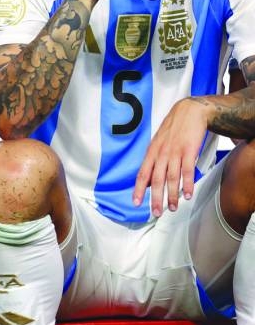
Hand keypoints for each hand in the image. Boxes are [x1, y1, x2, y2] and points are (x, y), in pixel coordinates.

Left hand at [133, 98, 209, 215]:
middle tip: (155, 212)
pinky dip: (187, 183)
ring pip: (171, 177)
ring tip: (173, 208)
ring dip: (172, 195)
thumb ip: (154, 161)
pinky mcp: (189, 150)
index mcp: (152, 152)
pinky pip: (187, 170)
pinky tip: (188, 194)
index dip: (138, 189)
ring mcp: (175, 152)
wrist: (189, 111)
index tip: (135, 203)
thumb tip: (147, 180)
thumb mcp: (158, 143)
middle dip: (155, 198)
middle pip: (156, 179)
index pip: (142, 173)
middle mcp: (161, 153)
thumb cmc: (173, 129)